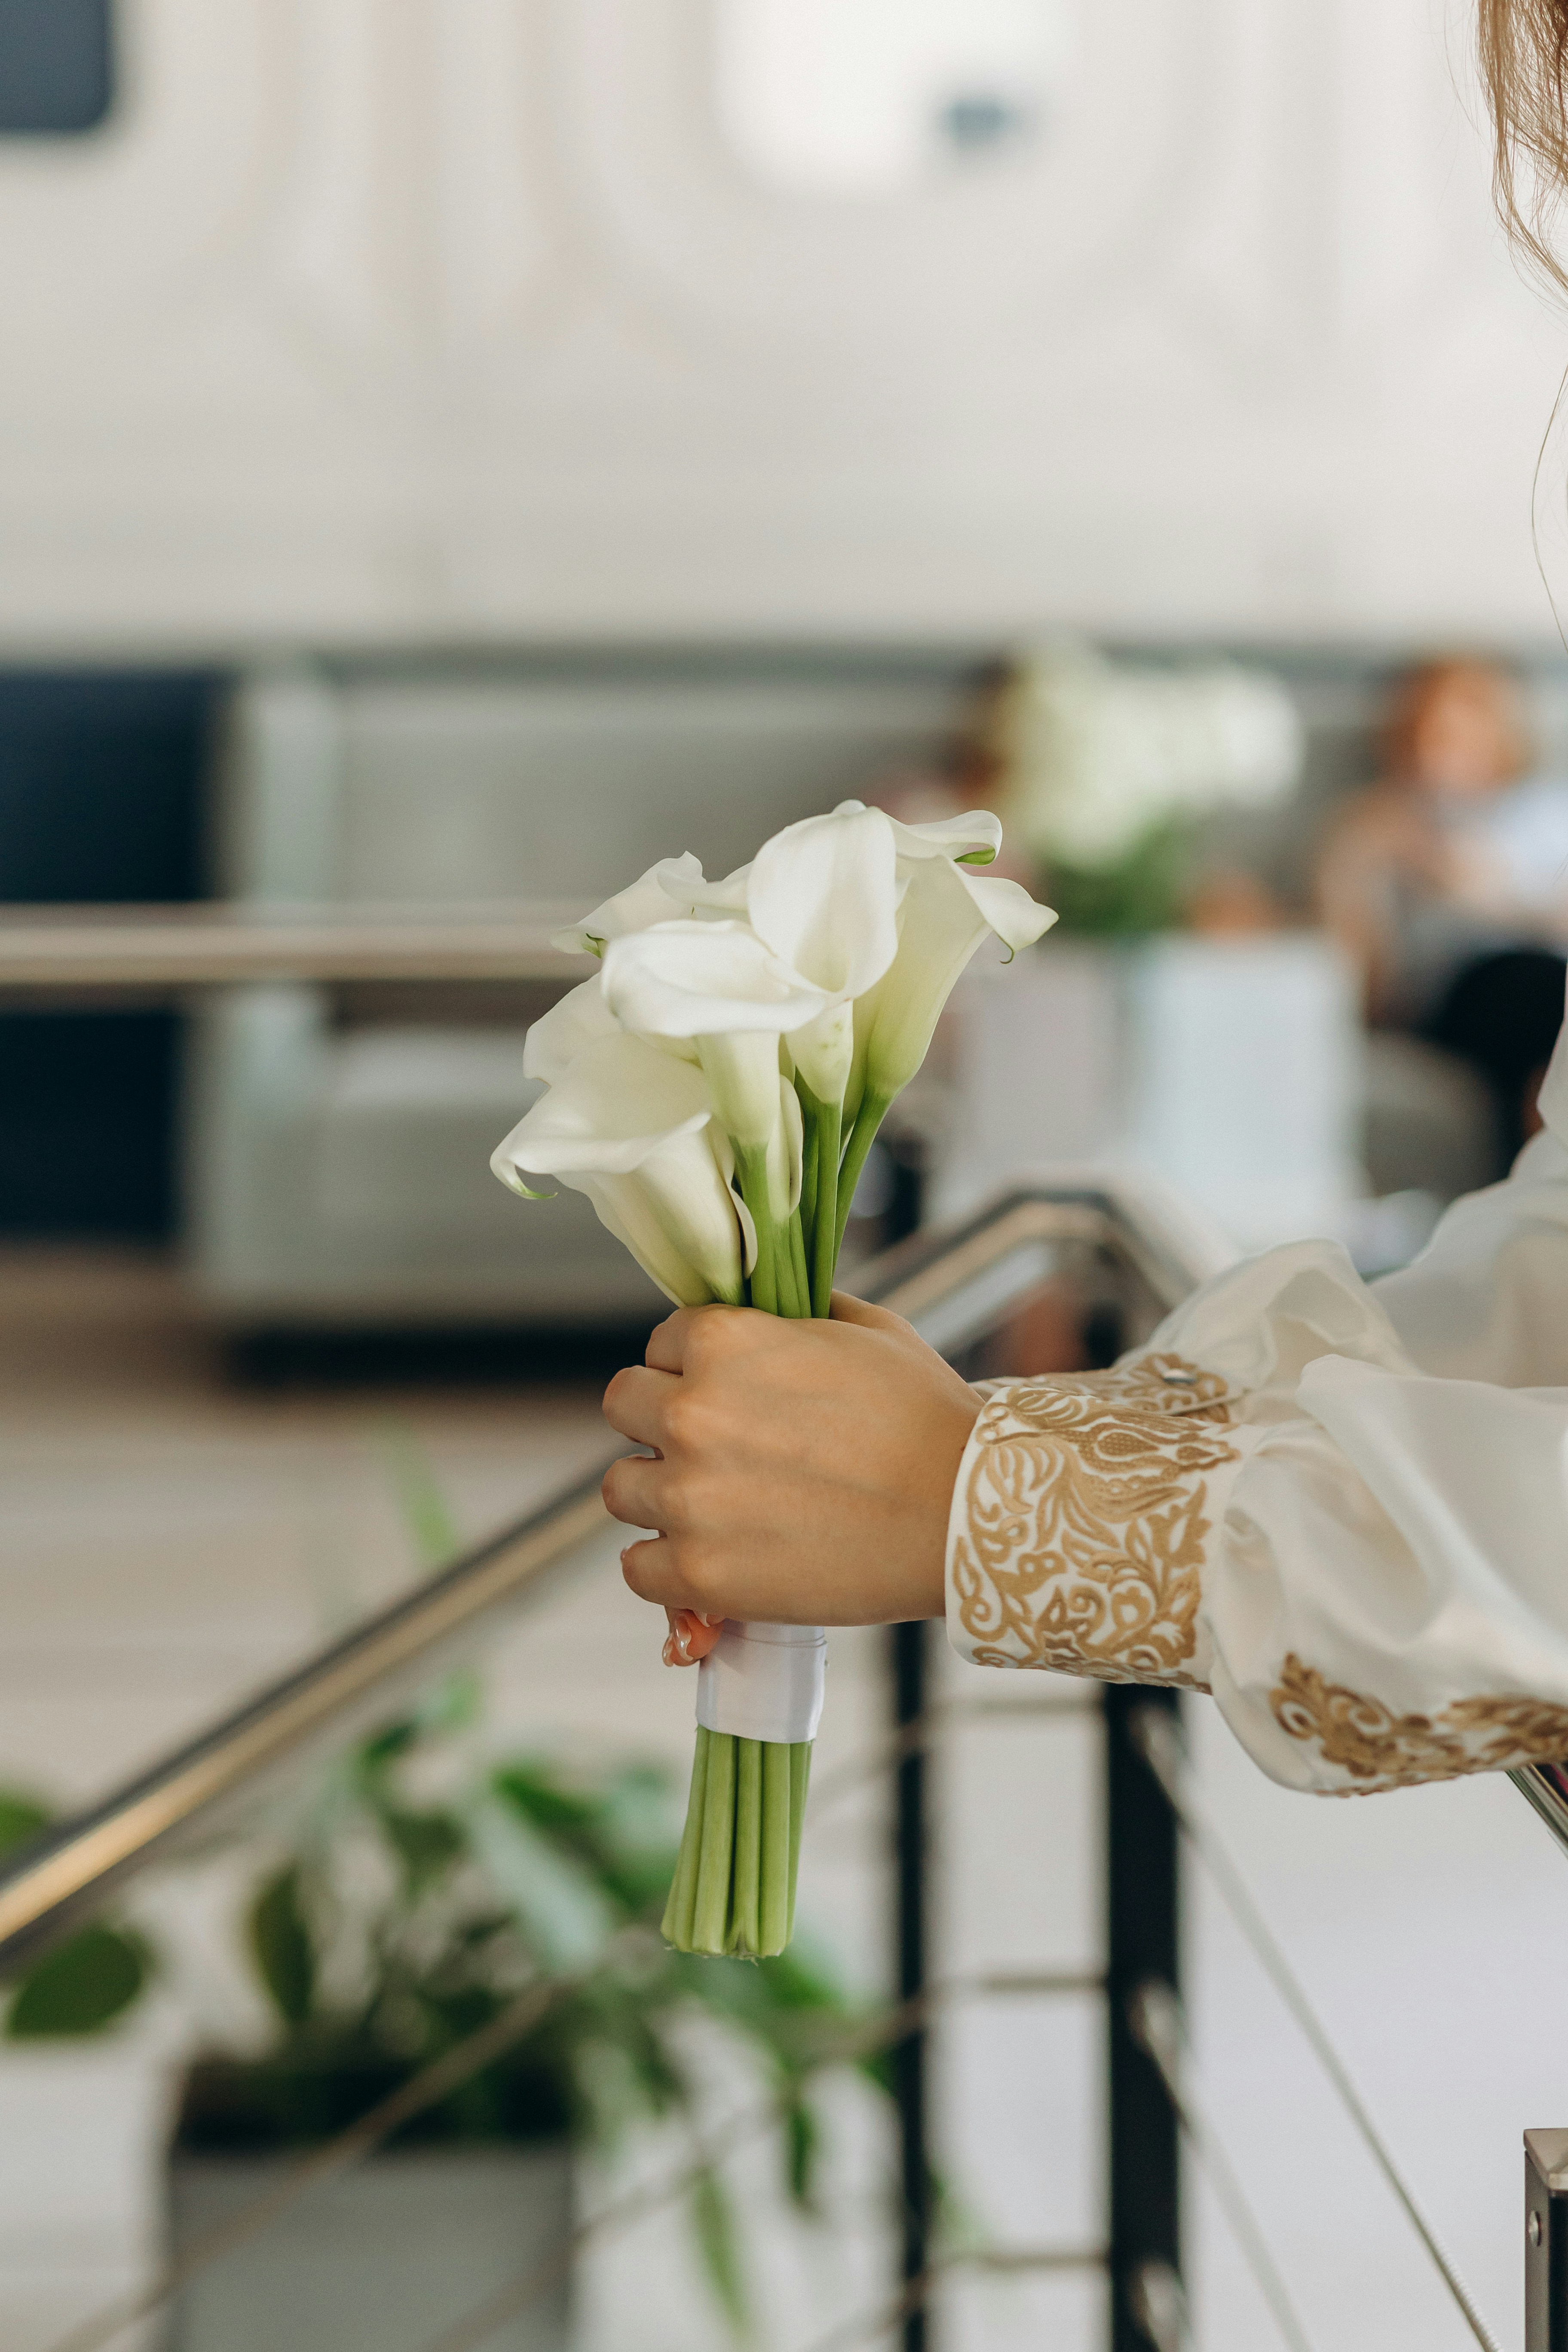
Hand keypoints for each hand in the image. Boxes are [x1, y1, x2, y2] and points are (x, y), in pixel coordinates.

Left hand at [602, 1293, 981, 1653]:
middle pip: (624, 1405)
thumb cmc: (927, 1418)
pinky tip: (708, 1558)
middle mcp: (690, 1413)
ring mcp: (688, 1497)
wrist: (967, 1513)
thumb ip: (799, 1313)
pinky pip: (637, 1567)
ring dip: (659, 1493)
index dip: (693, 1366)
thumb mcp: (868, 1329)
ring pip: (621, 1487)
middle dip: (662, 1421)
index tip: (727, 1392)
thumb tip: (770, 1309)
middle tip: (715, 1448)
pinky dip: (665, 1567)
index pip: (661, 1342)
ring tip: (715, 1507)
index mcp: (722, 1343)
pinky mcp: (699, 1573)